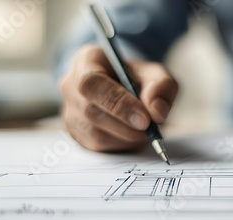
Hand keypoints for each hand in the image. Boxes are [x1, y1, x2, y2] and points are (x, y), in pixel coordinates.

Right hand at [59, 45, 177, 151]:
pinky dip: (121, 144)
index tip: (145, 118)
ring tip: (146, 130)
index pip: (92, 83)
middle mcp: (71, 85)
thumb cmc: (137, 78)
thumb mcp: (156, 74)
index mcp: (87, 61)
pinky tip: (134, 136)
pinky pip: (97, 146)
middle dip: (126, 124)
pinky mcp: (77, 133)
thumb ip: (162, 86)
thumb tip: (157, 111)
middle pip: (91, 111)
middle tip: (150, 128)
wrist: (125, 88)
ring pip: (94, 134)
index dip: (118, 103)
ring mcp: (70, 112)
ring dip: (126, 137)